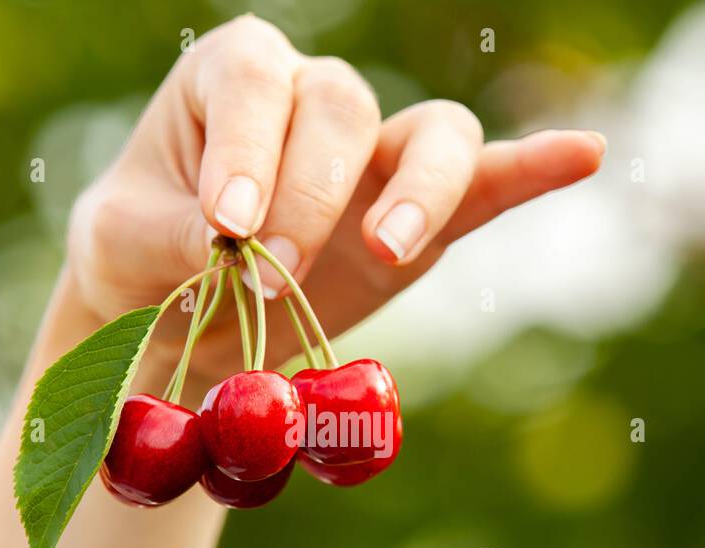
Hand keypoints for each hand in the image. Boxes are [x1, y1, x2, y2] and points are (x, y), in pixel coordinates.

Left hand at [67, 15, 603, 395]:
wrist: (182, 313)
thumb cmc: (140, 255)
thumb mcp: (119, 242)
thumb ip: (166, 233)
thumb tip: (228, 243)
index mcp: (233, 77)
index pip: (256, 82)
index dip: (248, 148)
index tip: (226, 227)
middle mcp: (313, 99)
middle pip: (342, 106)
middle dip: (309, 193)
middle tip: (267, 277)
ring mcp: (377, 156)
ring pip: (431, 133)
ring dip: (421, 187)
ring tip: (389, 247)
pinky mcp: (426, 215)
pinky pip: (489, 179)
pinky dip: (535, 167)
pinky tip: (584, 154)